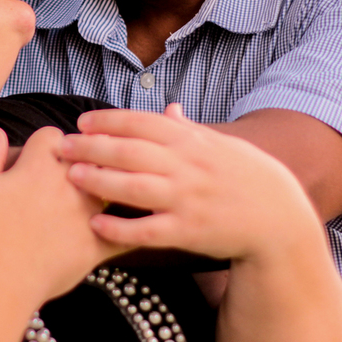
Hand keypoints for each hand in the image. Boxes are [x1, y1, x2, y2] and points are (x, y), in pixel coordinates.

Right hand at [0, 127, 127, 302]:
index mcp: (38, 167)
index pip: (53, 135)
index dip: (45, 143)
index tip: (39, 156)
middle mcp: (69, 185)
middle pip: (87, 156)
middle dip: (80, 159)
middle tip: (69, 173)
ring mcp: (86, 215)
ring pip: (111, 187)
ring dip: (105, 187)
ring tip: (93, 195)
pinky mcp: (96, 245)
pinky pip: (126, 232)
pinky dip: (130, 227)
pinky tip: (130, 226)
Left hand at [60, 104, 319, 261]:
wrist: (279, 219)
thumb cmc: (245, 177)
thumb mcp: (220, 146)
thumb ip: (188, 130)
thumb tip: (168, 108)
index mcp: (193, 141)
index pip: (143, 123)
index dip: (110, 120)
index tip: (82, 122)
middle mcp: (188, 167)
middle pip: (131, 152)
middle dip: (92, 147)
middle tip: (62, 147)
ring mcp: (188, 200)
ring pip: (135, 187)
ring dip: (100, 181)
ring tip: (71, 177)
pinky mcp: (190, 232)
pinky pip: (149, 230)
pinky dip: (121, 227)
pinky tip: (96, 224)